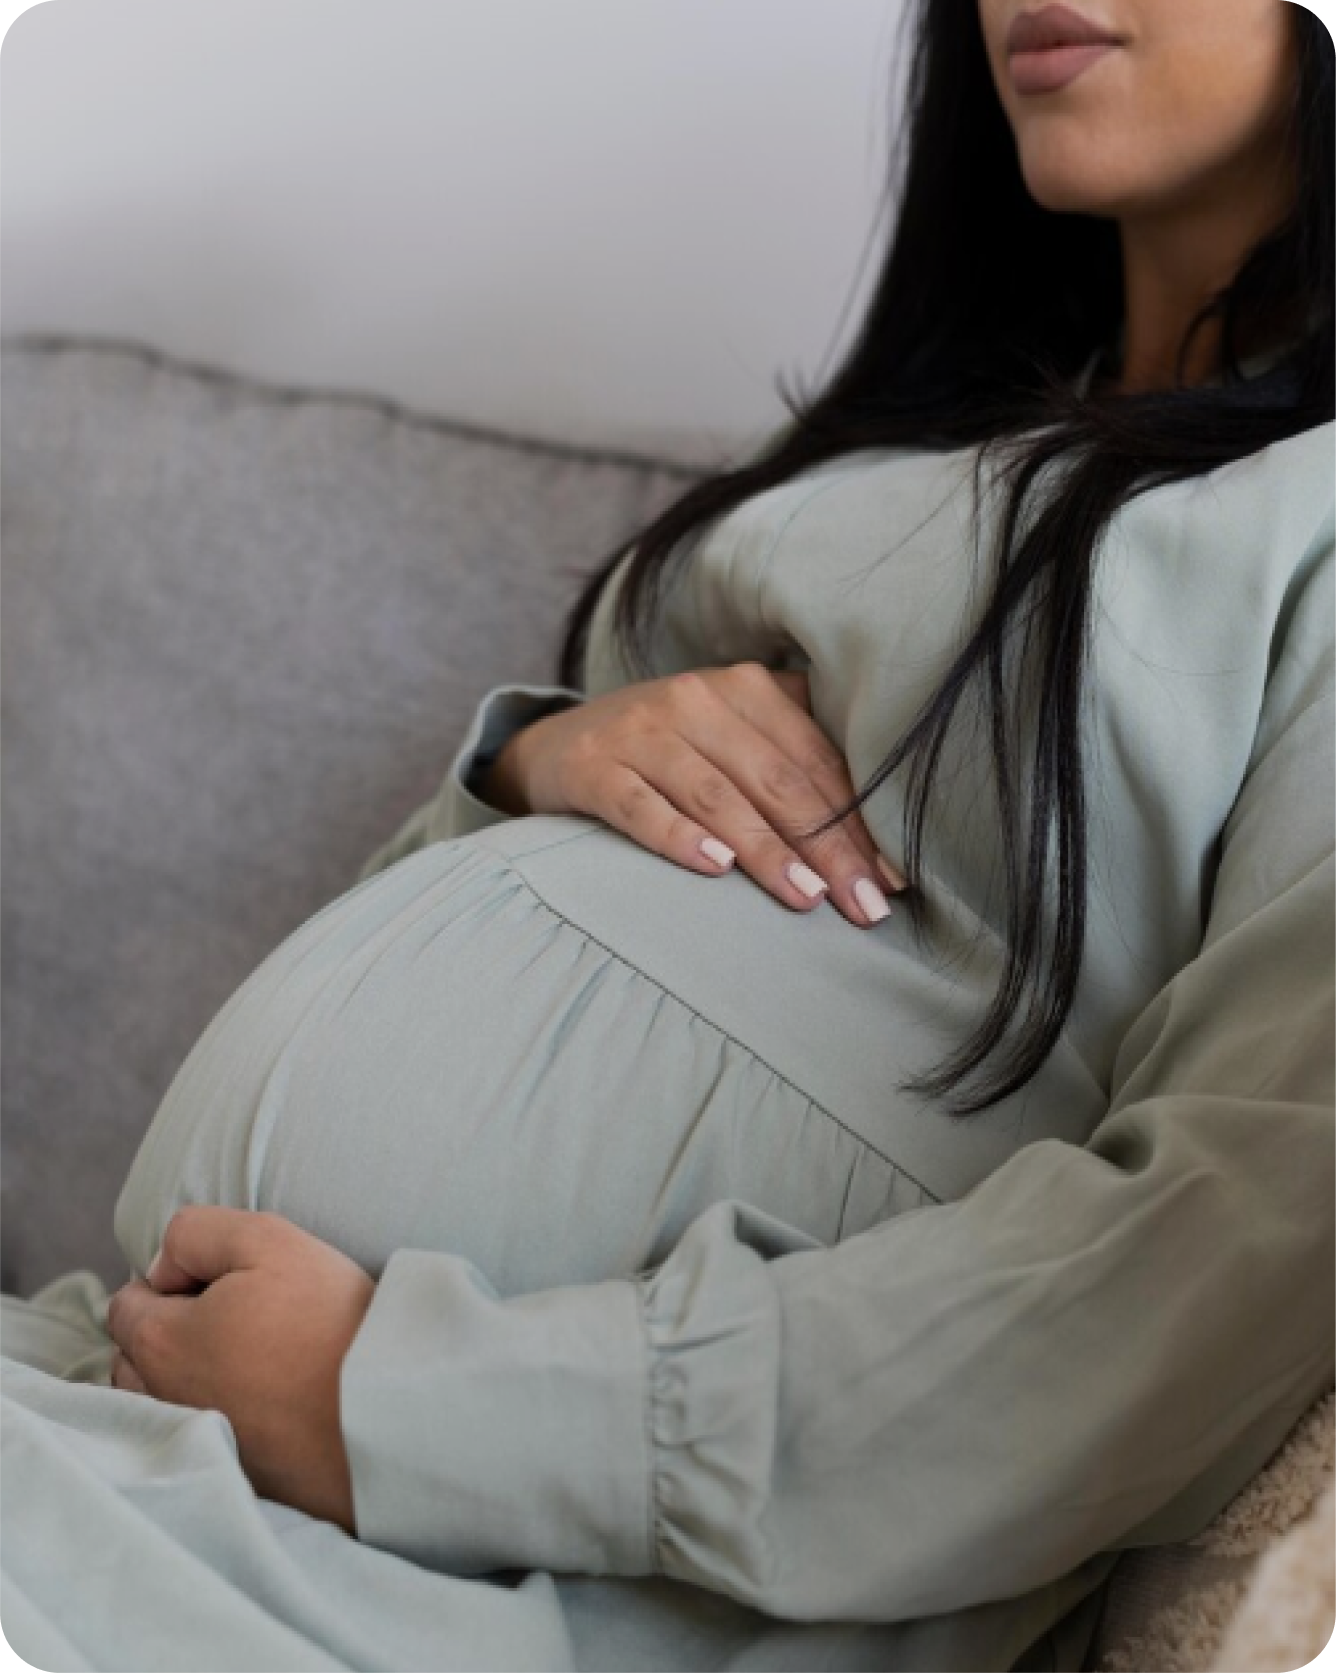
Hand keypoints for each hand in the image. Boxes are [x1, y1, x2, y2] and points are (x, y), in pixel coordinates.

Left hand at [106, 1208, 375, 1531]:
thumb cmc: (326, 1317)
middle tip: (237, 1315)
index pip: (127, 1303)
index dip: (173, 1279)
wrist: (386, 1409)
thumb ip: (196, 1234)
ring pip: (160, 1403)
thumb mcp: (266, 1238)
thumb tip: (164, 1267)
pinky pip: (203, 1437)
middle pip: (134, 1359)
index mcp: (159, 1343)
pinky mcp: (233, 1476)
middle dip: (167, 1331)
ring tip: (248, 1358)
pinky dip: (219, 1414)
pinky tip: (266, 1400)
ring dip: (184, 1377)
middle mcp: (160, 1402)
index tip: (226, 1279)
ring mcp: (197, 1446)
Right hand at [493, 663, 907, 926]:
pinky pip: (641, 805)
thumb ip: (798, 751)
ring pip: (716, 795)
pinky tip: (714, 868)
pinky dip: (678, 835)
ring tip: (805, 897)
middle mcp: (697, 699)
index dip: (861, 821)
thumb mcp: (734, 730)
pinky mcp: (593, 768)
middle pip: (776, 781)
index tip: (894, 881)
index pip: (816, 760)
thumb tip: (890, 818)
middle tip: (863, 906)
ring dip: (766, 850)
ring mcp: (640, 732)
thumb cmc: (673, 749)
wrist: (559, 745)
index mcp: (746, 688)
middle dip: (828, 848)